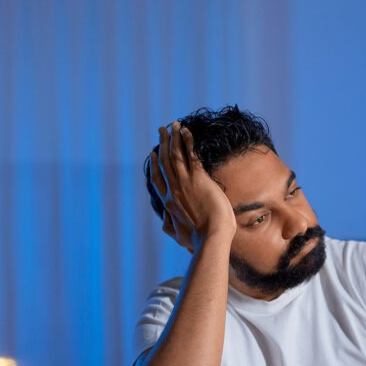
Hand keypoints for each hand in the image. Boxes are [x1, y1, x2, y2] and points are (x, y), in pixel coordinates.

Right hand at [150, 122, 235, 251]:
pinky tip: (186, 131)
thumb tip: (165, 222)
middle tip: (162, 130)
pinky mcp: (199, 179)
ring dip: (174, 137)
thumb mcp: (179, 236)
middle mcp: (174, 190)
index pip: (158, 180)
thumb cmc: (199, 240)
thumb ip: (170, 227)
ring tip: (174, 124)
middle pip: (165, 162)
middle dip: (164, 143)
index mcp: (168, 203)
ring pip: (176, 155)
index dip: (155, 165)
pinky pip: (191, 155)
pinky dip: (187, 142)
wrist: (211, 238)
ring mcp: (185, 183)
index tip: (154, 153)